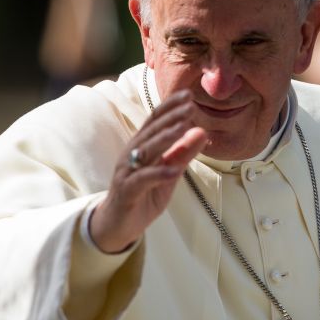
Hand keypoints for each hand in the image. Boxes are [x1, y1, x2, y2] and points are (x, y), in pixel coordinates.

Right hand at [89, 90, 206, 252]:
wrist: (118, 225)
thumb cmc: (144, 195)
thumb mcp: (168, 174)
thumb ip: (183, 154)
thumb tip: (202, 131)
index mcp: (141, 146)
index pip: (155, 121)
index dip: (170, 107)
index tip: (188, 95)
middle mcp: (131, 154)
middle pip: (151, 131)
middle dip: (171, 117)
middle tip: (190, 105)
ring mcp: (127, 172)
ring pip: (146, 151)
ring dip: (165, 138)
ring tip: (184, 127)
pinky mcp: (127, 191)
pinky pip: (143, 180)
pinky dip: (159, 174)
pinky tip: (174, 171)